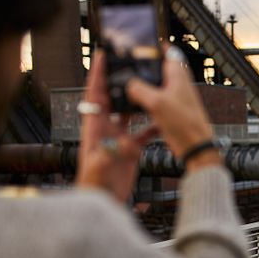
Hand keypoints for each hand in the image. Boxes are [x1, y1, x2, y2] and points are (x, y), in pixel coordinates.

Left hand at [76, 52, 158, 201]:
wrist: (102, 202)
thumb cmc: (94, 185)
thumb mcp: (100, 167)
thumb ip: (110, 152)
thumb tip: (123, 141)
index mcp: (94, 128)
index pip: (95, 95)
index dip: (98, 75)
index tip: (102, 56)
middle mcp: (105, 128)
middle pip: (112, 97)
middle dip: (118, 79)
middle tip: (129, 63)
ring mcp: (117, 138)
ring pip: (128, 112)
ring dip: (137, 99)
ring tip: (149, 86)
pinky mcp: (129, 149)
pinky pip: (143, 132)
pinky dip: (153, 125)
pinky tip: (163, 121)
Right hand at [126, 45, 219, 171]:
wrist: (195, 147)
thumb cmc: (185, 124)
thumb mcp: (156, 103)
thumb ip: (139, 89)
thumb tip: (128, 84)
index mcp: (178, 75)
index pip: (169, 51)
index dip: (156, 45)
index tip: (144, 39)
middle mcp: (178, 84)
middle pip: (160, 67)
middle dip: (147, 64)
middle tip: (131, 61)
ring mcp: (176, 97)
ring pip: (157, 84)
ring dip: (145, 83)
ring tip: (129, 81)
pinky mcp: (172, 111)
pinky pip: (156, 100)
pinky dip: (146, 99)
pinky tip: (136, 104)